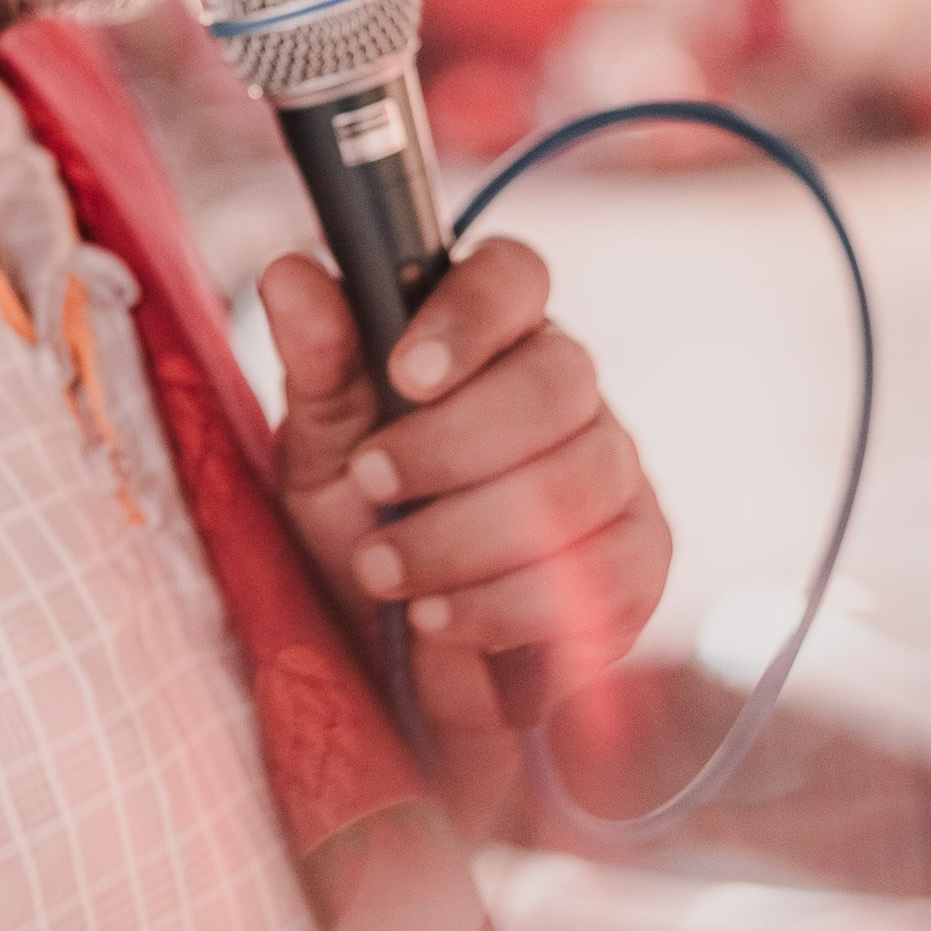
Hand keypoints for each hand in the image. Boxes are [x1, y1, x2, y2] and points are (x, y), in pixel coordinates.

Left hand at [260, 237, 670, 756]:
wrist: (392, 657)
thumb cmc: (358, 527)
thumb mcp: (317, 449)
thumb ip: (318, 363)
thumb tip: (289, 273)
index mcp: (488, 337)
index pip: (515, 277)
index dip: (471, 316)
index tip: (408, 373)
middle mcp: (566, 390)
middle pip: (556, 382)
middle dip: (452, 444)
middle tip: (369, 485)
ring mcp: (615, 471)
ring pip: (579, 480)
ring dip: (465, 536)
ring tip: (383, 572)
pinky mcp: (641, 557)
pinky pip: (607, 572)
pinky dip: (509, 605)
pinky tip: (442, 621)